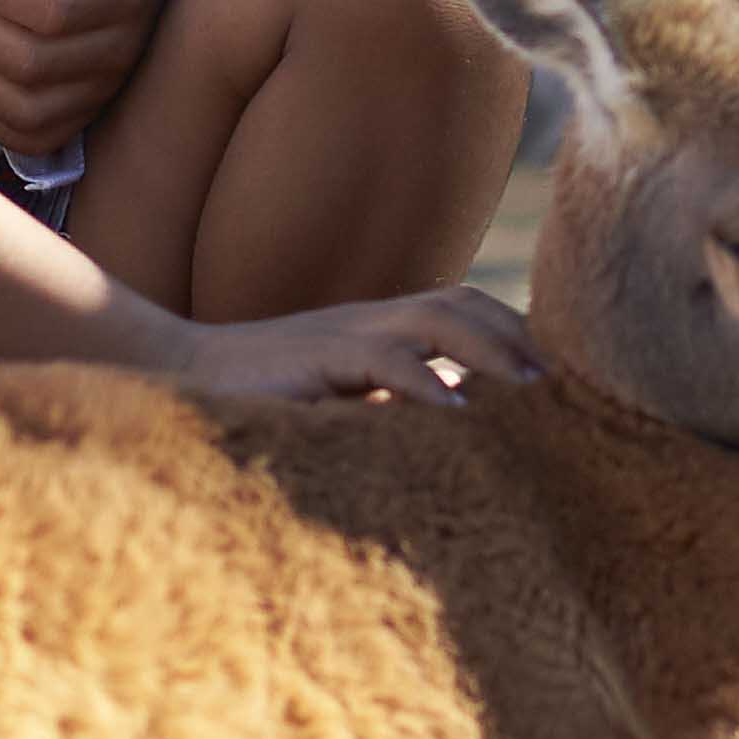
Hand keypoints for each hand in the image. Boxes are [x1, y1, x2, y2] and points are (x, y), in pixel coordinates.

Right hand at [167, 284, 541, 408]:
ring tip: (532, 392)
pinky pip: (382, 360)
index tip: (558, 375)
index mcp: (377, 328)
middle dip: (516, 336)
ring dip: (490, 351)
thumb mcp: (336, 404)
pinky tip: (456, 417)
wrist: (174, 376)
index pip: (461, 308)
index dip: (512, 332)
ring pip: (435, 318)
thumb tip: (454, 435)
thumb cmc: (258, 401)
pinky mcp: (314, 359)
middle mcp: (368, 320)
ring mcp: (342, 333)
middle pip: (461, 302)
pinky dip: (424, 385)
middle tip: (563, 385)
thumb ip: (387, 408)